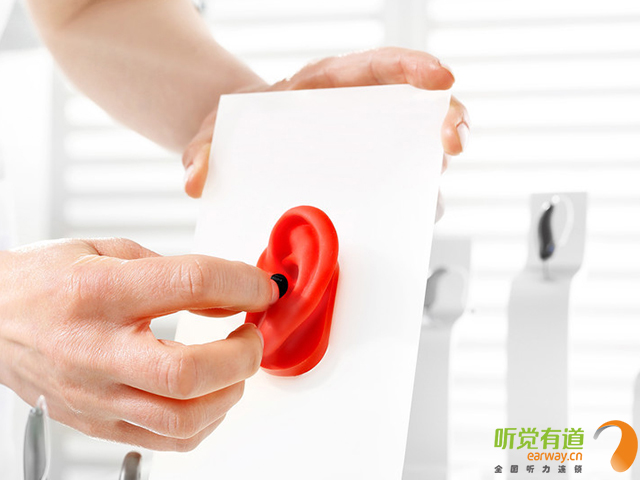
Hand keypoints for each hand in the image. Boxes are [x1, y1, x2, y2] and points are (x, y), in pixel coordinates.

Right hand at [0, 238, 278, 450]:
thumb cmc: (43, 281)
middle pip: (190, 372)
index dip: (243, 284)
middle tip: (251, 334)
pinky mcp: (97, 423)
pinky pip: (165, 442)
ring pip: (182, 419)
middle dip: (243, 354)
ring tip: (234, 365)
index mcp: (99, 292)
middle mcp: (95, 350)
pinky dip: (204, 422)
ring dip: (230, 392)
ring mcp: (95, 395)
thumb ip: (173, 271)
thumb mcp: (108, 250)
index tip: (263, 288)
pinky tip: (209, 396)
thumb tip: (229, 294)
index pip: (191, 285)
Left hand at [182, 47, 470, 206]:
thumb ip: (203, 148)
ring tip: (428, 200)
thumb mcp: (215, 133)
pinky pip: (399, 190)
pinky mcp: (369, 182)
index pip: (380, 67)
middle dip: (446, 120)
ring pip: (416, 155)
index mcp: (329, 87)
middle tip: (453, 142)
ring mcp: (370, 149)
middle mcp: (360, 115)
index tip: (442, 79)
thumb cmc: (236, 132)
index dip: (415, 68)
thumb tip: (197, 178)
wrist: (241, 152)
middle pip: (417, 109)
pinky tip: (406, 227)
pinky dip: (410, 205)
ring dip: (432, 174)